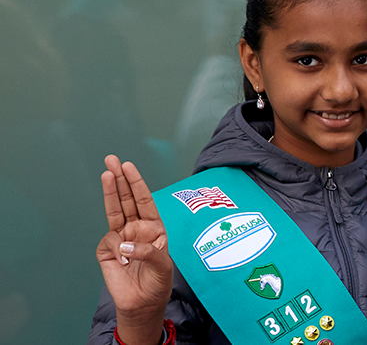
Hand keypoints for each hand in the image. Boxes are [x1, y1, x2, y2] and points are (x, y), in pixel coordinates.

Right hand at [95, 155, 171, 344]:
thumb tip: (125, 243)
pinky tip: (124, 260)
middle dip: (120, 179)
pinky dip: (117, 248)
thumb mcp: (163, 266)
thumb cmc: (158, 283)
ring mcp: (121, 238)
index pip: (144, 201)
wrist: (144, 303)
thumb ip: (149, 252)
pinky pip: (110, 241)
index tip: (129, 167)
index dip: (137, 184)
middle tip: (111, 160)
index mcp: (154, 228)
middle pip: (126, 200)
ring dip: (110, 192)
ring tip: (107, 173)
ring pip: (114, 211)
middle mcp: (137, 229)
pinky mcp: (107, 251)